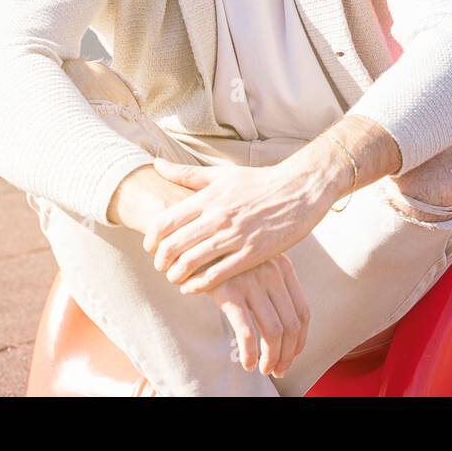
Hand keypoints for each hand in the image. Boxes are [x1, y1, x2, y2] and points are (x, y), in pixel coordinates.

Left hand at [142, 152, 342, 293]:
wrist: (300, 189)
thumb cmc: (260, 181)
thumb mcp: (222, 174)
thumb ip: (187, 173)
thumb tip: (157, 163)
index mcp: (208, 197)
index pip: (164, 222)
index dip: (150, 240)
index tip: (150, 247)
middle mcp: (218, 216)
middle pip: (172, 246)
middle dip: (160, 262)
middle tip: (161, 267)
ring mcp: (235, 236)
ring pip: (191, 263)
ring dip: (176, 276)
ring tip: (176, 278)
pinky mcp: (253, 253)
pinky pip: (216, 276)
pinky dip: (198, 286)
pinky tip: (194, 287)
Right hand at [209, 252, 308, 377]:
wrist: (195, 238)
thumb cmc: (226, 255)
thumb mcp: (257, 260)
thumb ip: (272, 282)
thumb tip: (283, 328)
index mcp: (283, 267)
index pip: (303, 312)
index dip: (300, 340)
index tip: (292, 355)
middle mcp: (272, 273)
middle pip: (291, 325)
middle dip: (287, 354)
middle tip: (279, 369)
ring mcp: (251, 282)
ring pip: (274, 332)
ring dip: (272, 358)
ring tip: (265, 369)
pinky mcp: (228, 292)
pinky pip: (247, 332)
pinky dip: (251, 353)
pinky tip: (247, 363)